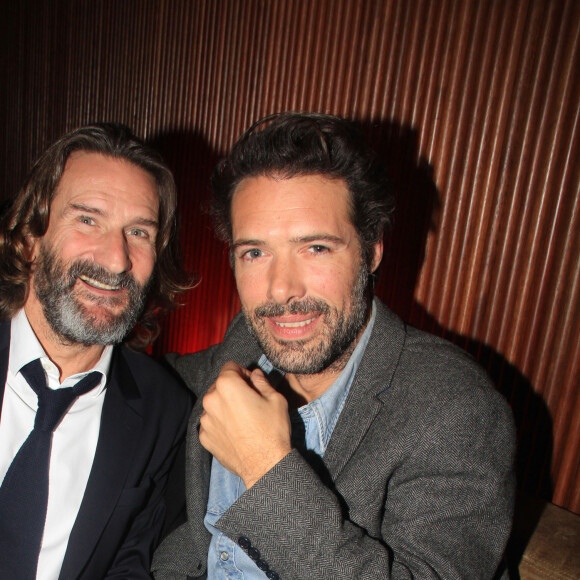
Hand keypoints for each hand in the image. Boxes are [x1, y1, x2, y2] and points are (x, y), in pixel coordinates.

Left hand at [199, 361, 291, 488]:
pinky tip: (236, 432)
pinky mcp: (204, 437)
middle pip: (220, 385)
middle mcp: (211, 400)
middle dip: (233, 389)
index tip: (252, 383)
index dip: (243, 373)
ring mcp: (205, 420)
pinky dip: (220, 423)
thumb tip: (255, 374)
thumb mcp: (275, 398)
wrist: (265, 465)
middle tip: (249, 401)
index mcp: (227, 385)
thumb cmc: (272, 429)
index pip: (230, 367)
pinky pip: (211, 423)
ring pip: (214, 404)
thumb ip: (262, 382)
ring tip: (242, 419)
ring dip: (225, 406)